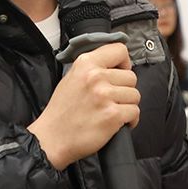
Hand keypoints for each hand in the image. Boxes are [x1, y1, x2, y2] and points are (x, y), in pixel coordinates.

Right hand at [27, 42, 140, 170]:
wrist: (52, 138)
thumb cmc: (61, 111)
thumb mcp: (71, 77)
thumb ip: (92, 68)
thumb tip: (116, 65)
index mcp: (86, 63)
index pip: (120, 50)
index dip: (124, 63)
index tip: (120, 72)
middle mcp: (96, 77)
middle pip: (131, 76)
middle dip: (125, 89)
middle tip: (111, 99)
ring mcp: (105, 96)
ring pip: (135, 95)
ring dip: (127, 105)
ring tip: (111, 111)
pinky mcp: (113, 115)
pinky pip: (135, 112)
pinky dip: (130, 120)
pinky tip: (117, 123)